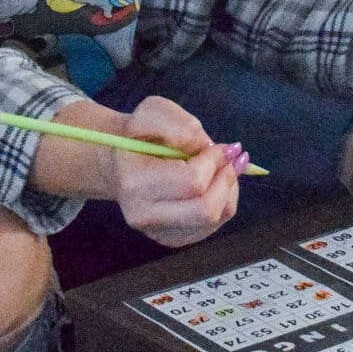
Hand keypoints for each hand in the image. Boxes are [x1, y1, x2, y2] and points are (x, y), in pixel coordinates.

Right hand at [109, 95, 239, 248]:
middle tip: (231, 159)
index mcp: (134, 182)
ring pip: (215, 218)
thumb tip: (205, 146)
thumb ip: (179, 125)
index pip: (192, 181)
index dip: (215, 161)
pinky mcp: (173, 239)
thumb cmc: (139, 136)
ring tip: (222, 168)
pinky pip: (215, 225)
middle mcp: (143, 215)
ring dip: (229, 189)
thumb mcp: (152, 112)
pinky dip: (224, 201)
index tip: (221, 147)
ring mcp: (158, 233)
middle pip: (206, 209)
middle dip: (226, 179)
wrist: (121, 164)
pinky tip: (215, 183)